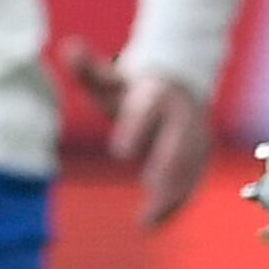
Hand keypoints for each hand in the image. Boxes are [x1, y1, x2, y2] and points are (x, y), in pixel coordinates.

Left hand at [64, 39, 216, 226]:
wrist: (182, 83)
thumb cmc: (135, 88)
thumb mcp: (111, 79)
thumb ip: (89, 68)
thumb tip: (67, 47)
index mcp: (157, 93)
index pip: (149, 110)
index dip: (136, 128)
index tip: (119, 151)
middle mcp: (182, 114)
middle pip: (179, 140)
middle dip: (167, 165)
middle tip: (149, 188)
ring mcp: (197, 134)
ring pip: (191, 164)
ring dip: (174, 191)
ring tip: (150, 219)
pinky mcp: (202, 152)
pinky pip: (195, 178)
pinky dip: (180, 200)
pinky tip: (158, 221)